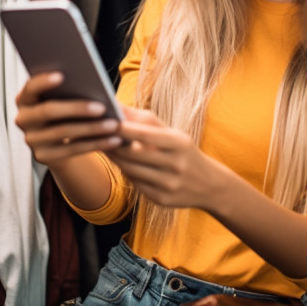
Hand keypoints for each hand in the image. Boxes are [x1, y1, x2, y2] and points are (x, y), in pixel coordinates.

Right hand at [14, 72, 122, 165]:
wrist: (57, 140)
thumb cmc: (64, 108)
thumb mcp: (62, 97)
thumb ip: (67, 89)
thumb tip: (92, 82)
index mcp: (24, 99)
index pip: (30, 88)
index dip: (43, 81)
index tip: (62, 75)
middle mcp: (23, 119)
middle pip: (48, 111)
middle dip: (77, 108)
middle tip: (102, 107)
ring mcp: (31, 140)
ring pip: (63, 132)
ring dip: (92, 128)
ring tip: (114, 124)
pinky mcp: (43, 157)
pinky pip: (72, 150)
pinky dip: (96, 144)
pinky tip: (114, 140)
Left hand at [106, 107, 230, 210]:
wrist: (210, 185)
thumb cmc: (183, 152)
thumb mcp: (172, 134)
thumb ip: (145, 120)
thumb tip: (118, 106)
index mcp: (179, 144)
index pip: (146, 135)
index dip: (125, 128)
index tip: (107, 121)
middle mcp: (176, 165)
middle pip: (135, 155)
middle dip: (114, 145)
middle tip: (97, 135)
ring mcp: (169, 184)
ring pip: (132, 171)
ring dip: (115, 159)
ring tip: (103, 147)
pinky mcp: (162, 199)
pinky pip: (136, 184)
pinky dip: (125, 173)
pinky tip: (119, 164)